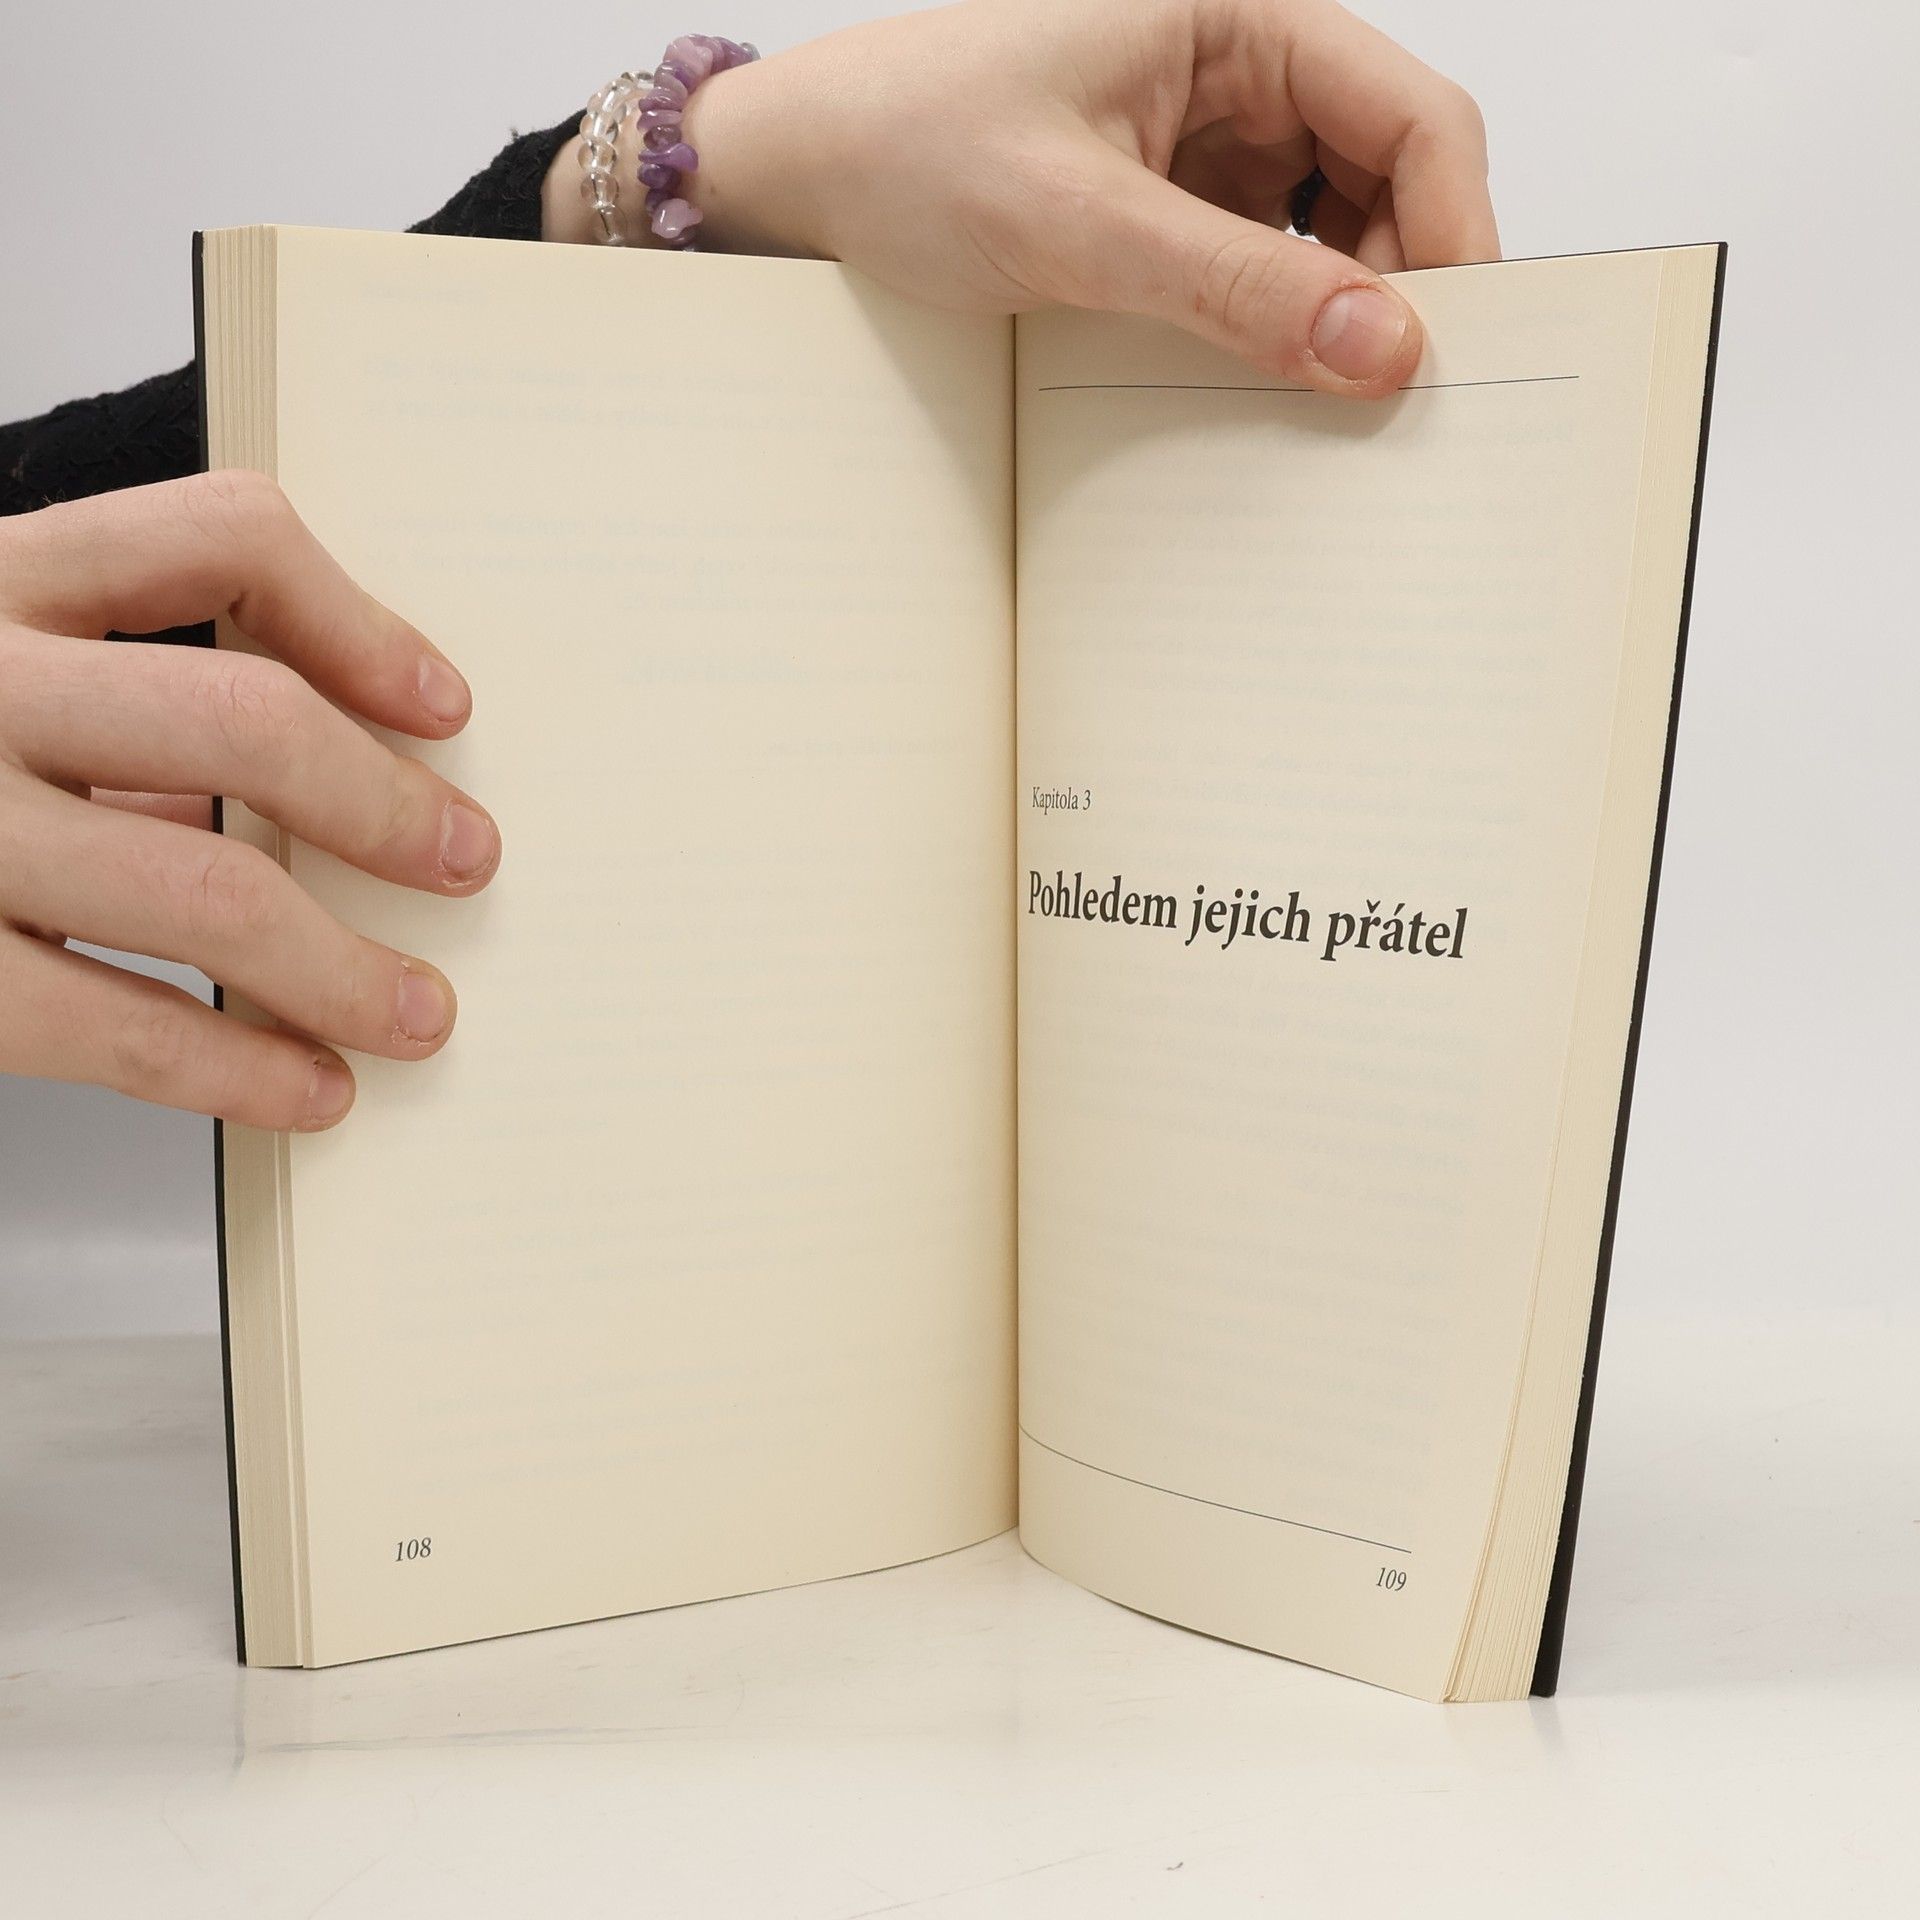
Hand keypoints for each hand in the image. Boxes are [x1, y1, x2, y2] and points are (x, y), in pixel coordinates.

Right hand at [0, 473, 501, 1129]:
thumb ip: (111, 697)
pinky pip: (104, 1027)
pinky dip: (230, 1067)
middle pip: (241, 720)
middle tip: (465, 860)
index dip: (359, 620)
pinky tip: (305, 1090)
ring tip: (418, 1013)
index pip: (221, 536)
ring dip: (341, 966)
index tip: (447, 705)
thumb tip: (318, 781)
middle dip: (383, 806)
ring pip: (199, 888)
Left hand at [686, 0, 1495, 395]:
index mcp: (1237, 19)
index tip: (1450, 346)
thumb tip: (1380, 347)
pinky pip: (1263, 271)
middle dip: (1400, 284)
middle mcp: (1238, 73)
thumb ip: (1235, 286)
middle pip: (1390, 177)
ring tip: (1319, 405)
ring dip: (1337, 317)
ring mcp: (1208, 146)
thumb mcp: (1078, 223)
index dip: (1452, 230)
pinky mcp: (1171, 211)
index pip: (1410, 114)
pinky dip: (1274, 330)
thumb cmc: (905, 147)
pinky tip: (1260, 389)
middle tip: (1388, 399)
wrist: (798, 183)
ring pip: (1334, 234)